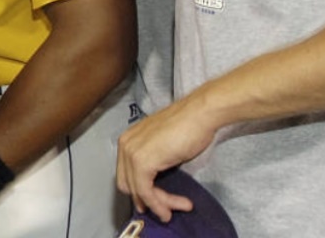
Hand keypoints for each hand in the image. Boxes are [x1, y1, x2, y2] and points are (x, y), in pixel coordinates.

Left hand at [116, 96, 216, 220]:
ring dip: (159, 203)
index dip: (141, 192)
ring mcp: (131, 153)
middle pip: (129, 185)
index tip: (157, 203)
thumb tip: (154, 183)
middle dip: (148, 200)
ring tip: (179, 207)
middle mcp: (125, 145)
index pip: (127, 174)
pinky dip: (158, 204)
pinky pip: (146, 192)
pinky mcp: (142, 162)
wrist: (200, 114)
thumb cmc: (189, 126)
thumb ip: (154, 161)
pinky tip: (170, 210)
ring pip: (138, 191)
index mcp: (128, 139)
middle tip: (167, 208)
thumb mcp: (163, 146)